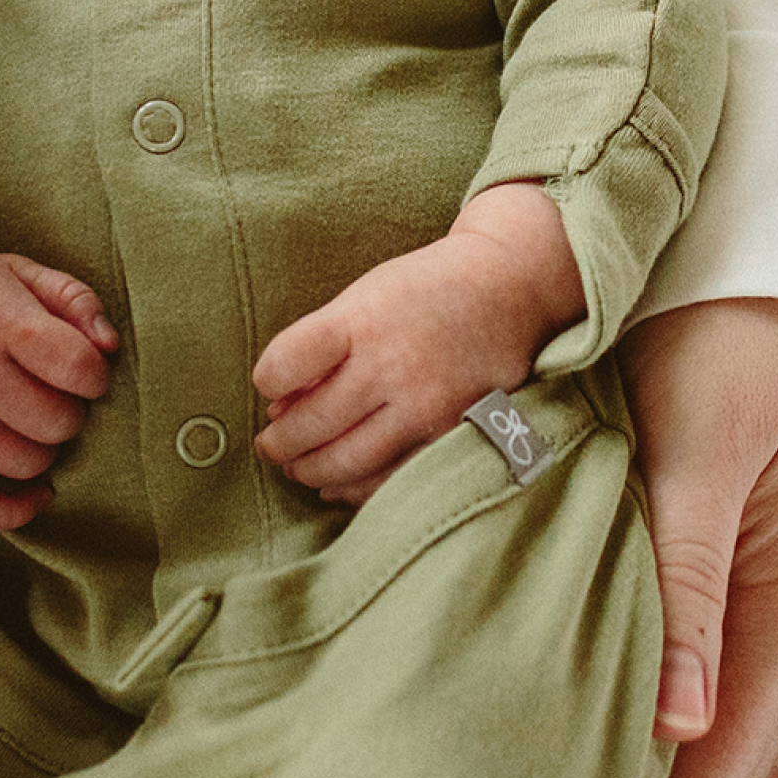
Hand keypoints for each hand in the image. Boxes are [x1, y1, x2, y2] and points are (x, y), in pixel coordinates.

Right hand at [0, 208, 116, 529]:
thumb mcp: (27, 273)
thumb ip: (78, 301)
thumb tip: (110, 348)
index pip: (78, 368)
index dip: (96, 375)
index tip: (84, 371)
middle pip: (56, 424)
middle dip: (69, 412)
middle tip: (51, 394)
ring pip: (26, 465)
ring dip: (43, 450)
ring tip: (29, 422)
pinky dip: (12, 512)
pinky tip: (37, 495)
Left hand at [253, 183, 583, 504]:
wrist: (510, 289)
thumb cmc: (426, 290)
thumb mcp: (366, 296)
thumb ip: (320, 347)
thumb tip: (278, 408)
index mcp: (363, 319)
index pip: (286, 364)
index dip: (267, 380)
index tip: (269, 386)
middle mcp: (394, 364)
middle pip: (312, 423)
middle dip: (280, 442)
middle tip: (272, 445)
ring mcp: (427, 405)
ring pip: (347, 461)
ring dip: (310, 470)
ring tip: (298, 466)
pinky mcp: (453, 435)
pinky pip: (391, 479)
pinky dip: (355, 488)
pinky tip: (336, 484)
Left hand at [617, 296, 777, 777]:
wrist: (757, 273)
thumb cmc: (734, 349)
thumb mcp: (708, 452)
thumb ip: (689, 579)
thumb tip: (682, 726)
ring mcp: (746, 625)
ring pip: (676, 743)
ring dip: (605, 777)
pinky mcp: (709, 595)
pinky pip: (662, 686)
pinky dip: (610, 717)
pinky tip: (540, 737)